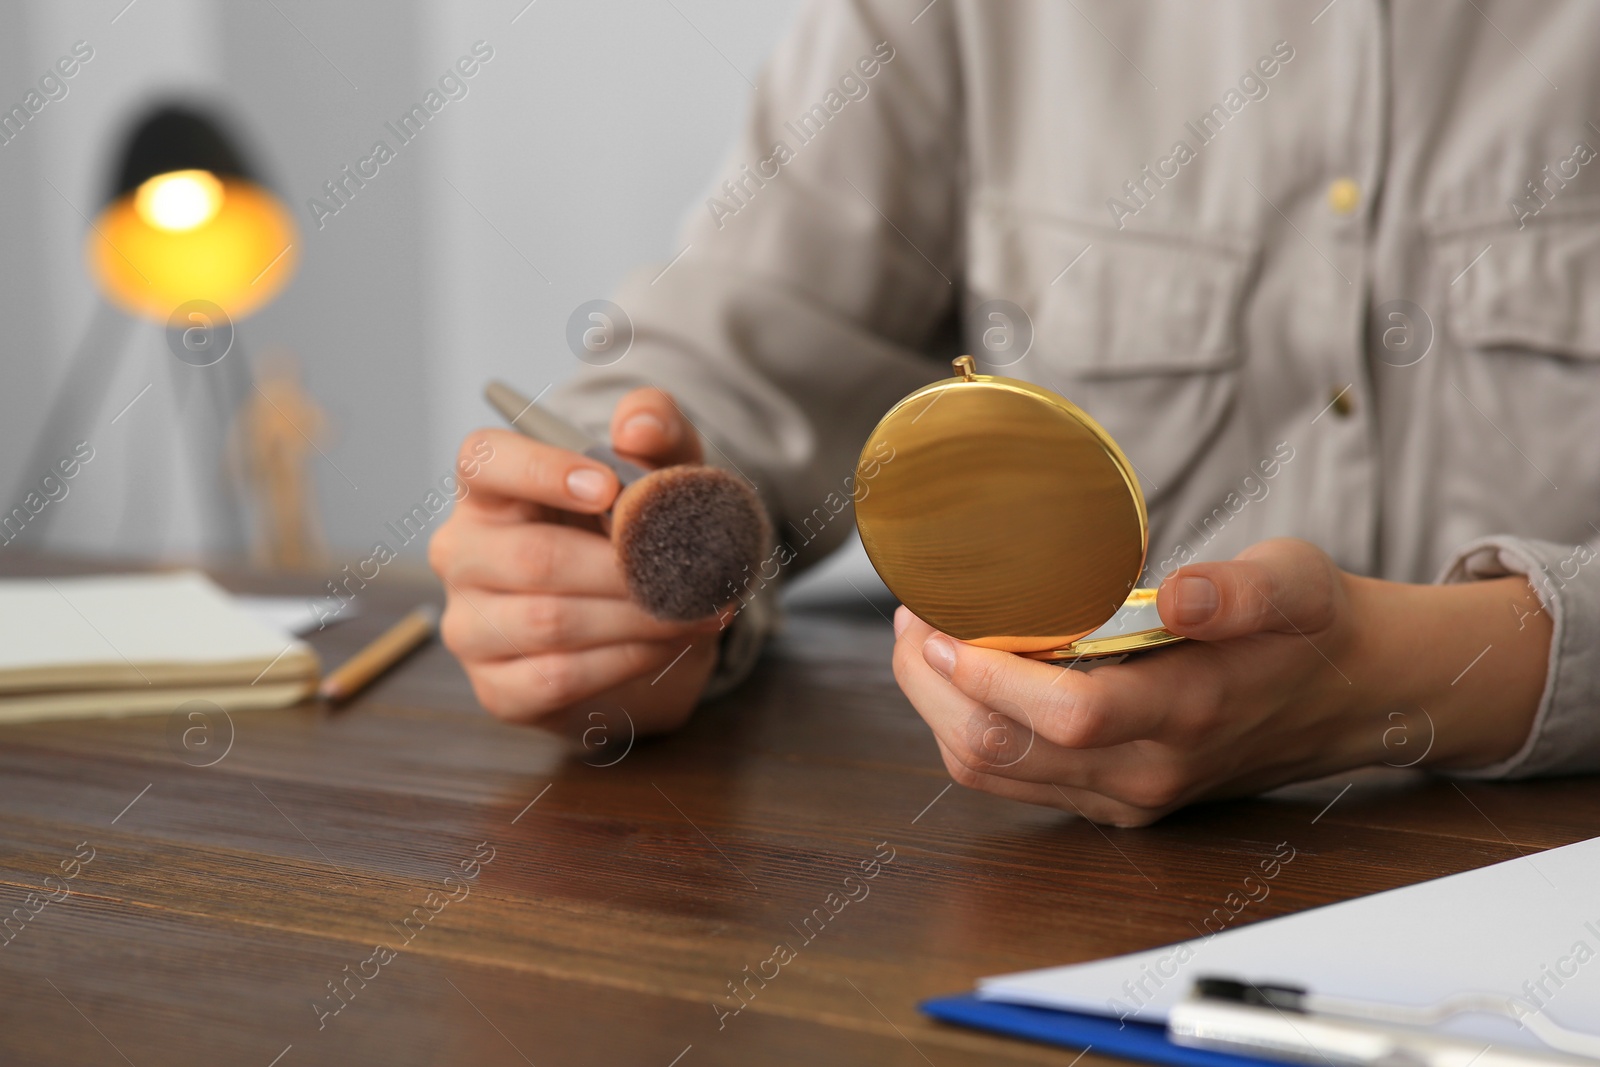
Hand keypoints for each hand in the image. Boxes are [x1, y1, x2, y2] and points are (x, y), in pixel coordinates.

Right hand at [430, 388, 723, 732]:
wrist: (647, 616)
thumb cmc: (637, 531)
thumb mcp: (661, 468)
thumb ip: (656, 427)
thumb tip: (636, 426)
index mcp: (490, 487)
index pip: (484, 461)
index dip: (542, 472)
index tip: (608, 486)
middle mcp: (463, 552)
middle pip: (533, 557)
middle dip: (623, 569)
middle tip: (690, 572)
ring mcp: (470, 624)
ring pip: (548, 622)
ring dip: (636, 618)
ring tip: (696, 609)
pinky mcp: (496, 688)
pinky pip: (556, 677)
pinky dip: (625, 660)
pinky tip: (665, 644)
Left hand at [892, 538, 1551, 825]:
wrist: (1352, 697)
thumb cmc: (1311, 627)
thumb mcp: (1295, 584)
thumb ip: (1240, 590)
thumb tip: (1180, 593)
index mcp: (1186, 713)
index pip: (1062, 715)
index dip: (986, 673)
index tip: (937, 618)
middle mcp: (1145, 771)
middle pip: (999, 751)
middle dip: (932, 685)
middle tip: (911, 617)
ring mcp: (1124, 795)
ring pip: (992, 772)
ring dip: (939, 709)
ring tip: (922, 639)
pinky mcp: (1110, 799)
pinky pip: (1013, 779)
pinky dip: (970, 729)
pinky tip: (965, 676)